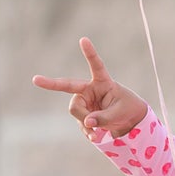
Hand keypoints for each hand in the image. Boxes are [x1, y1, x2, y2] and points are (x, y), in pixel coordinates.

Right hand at [31, 37, 147, 140]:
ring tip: (99, 131)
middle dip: (57, 90)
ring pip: (75, 111)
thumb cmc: (128, 110)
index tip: (84, 39)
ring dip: (86, 124)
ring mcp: (85, 102)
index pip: (96, 65)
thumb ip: (104, 117)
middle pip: (71, 93)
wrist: (130, 122)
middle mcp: (90, 90)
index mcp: (102, 82)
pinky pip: (81, 123)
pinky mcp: (84, 115)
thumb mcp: (120, 113)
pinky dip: (88, 132)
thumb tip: (88, 122)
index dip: (90, 53)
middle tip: (44, 85)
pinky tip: (95, 136)